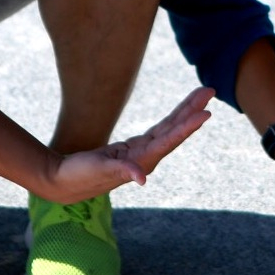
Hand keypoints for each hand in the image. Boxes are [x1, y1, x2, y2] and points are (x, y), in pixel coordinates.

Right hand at [46, 86, 214, 200]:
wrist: (64, 183)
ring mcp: (142, 151)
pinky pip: (159, 129)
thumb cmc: (79, 176)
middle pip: (175, 130)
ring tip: (202, 94)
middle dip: (192, 110)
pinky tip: (183, 111)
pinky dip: (172, 119)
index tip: (205, 113)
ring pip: (170, 127)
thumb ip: (122, 172)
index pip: (170, 140)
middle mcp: (147, 157)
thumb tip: (142, 179)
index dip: (188, 126)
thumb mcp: (99, 171)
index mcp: (142, 161)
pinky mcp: (134, 147)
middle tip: (210, 91)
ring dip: (186, 111)